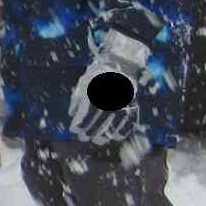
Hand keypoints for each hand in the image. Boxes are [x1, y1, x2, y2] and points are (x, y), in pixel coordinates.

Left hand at [68, 30, 149, 145]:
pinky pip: (130, 121)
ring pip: (115, 124)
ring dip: (106, 134)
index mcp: (96, 91)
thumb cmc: (97, 75)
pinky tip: (115, 136)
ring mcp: (124, 102)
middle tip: (84, 137)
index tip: (74, 130)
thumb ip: (77, 99)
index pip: (87, 113)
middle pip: (100, 121)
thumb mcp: (83, 83)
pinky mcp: (133, 105)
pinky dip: (123, 130)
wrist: (120, 65)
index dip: (80, 124)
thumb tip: (72, 114)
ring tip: (98, 140)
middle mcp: (110, 98)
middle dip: (90, 131)